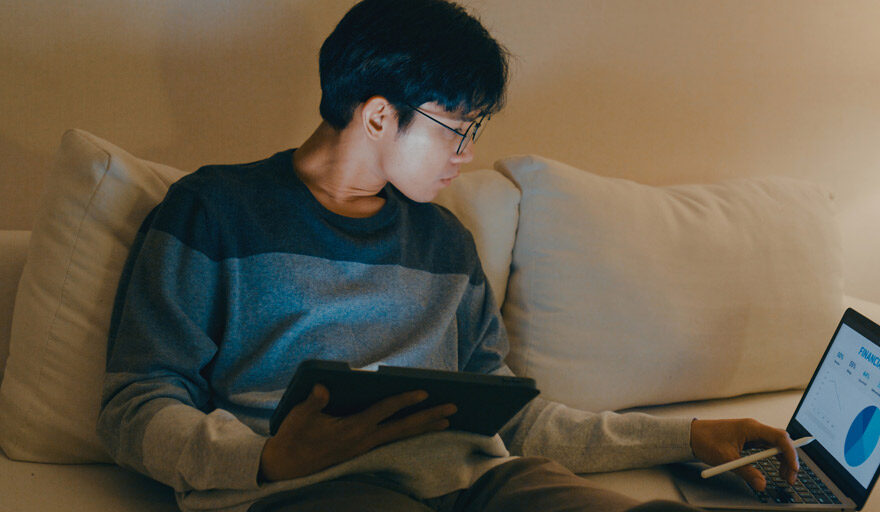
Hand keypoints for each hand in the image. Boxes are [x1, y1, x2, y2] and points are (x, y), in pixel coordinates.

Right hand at [259, 384, 456, 481]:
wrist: (286, 465)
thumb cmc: (293, 436)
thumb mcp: (298, 417)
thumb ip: (312, 402)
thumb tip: (323, 387)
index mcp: (352, 429)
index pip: (384, 412)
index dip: (404, 401)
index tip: (424, 393)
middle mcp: (364, 439)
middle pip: (403, 428)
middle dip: (429, 417)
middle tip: (454, 408)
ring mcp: (366, 447)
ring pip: (402, 436)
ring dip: (425, 426)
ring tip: (447, 420)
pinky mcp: (364, 450)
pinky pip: (393, 441)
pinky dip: (410, 433)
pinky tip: (422, 428)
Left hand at [690, 418, 798, 491]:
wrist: (690, 434)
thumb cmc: (705, 440)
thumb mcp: (726, 459)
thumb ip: (745, 472)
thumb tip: (762, 485)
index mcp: (751, 427)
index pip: (780, 438)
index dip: (790, 453)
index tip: (794, 470)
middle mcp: (753, 428)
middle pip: (781, 441)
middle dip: (789, 460)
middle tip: (789, 478)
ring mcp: (751, 432)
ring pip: (775, 445)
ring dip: (782, 460)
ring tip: (784, 477)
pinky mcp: (747, 438)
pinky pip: (766, 447)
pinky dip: (773, 458)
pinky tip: (775, 469)